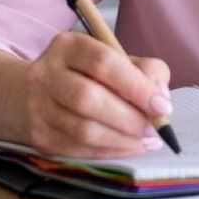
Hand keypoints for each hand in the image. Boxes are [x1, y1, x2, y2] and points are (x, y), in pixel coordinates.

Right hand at [22, 32, 171, 158]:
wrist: (37, 93)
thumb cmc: (88, 74)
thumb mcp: (116, 59)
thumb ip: (145, 70)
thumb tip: (160, 98)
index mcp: (69, 46)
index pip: (103, 63)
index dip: (136, 86)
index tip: (161, 106)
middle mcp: (46, 74)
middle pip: (88, 98)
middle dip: (129, 118)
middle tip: (154, 129)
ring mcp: (37, 107)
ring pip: (83, 130)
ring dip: (122, 140)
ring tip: (146, 140)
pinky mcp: (38, 136)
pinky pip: (78, 150)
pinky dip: (109, 152)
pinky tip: (128, 147)